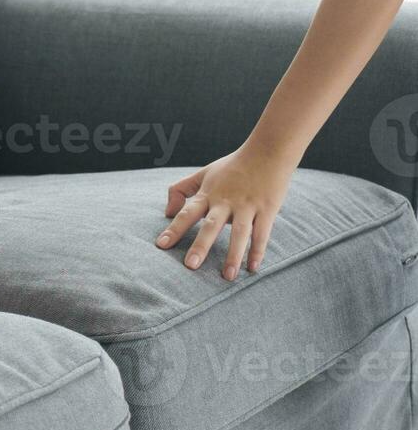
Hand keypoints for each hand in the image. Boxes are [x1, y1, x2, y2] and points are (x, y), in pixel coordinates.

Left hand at [155, 145, 298, 280]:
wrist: (268, 151)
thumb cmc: (233, 166)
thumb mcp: (203, 173)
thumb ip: (181, 190)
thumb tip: (166, 212)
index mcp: (208, 194)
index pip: (187, 213)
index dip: (174, 229)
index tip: (161, 245)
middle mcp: (226, 202)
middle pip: (211, 226)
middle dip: (200, 246)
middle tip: (190, 266)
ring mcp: (247, 206)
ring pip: (240, 234)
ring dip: (233, 255)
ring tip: (227, 277)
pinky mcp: (267, 210)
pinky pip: (262, 234)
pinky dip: (258, 251)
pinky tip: (253, 268)